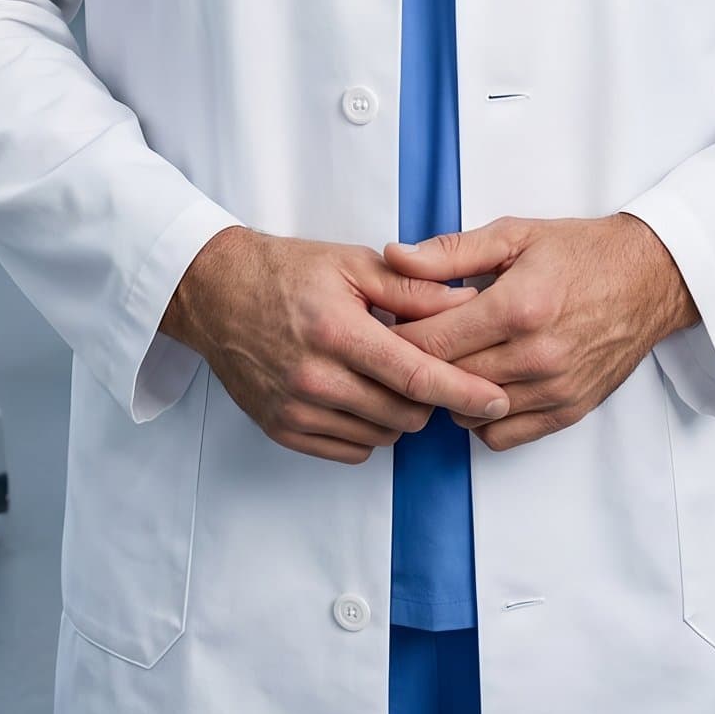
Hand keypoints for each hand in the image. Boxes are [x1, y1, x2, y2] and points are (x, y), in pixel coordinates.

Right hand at [161, 227, 513, 464]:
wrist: (217, 293)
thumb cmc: (287, 272)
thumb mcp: (352, 263)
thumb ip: (412, 287)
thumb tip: (467, 301)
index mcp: (338, 330)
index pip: (416, 375)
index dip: (463, 391)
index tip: (497, 399)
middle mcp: (316, 377)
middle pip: (404, 413)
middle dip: (431, 397)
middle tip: (428, 369)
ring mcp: (296, 408)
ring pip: (380, 436)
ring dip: (399, 414)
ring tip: (390, 377)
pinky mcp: (282, 429)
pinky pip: (348, 450)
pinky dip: (368, 431)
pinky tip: (362, 396)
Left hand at [383, 214, 696, 452]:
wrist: (648, 279)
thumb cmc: (580, 253)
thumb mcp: (514, 235)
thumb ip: (450, 251)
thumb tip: (394, 258)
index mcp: (518, 306)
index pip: (433, 342)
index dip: (400, 337)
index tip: (388, 328)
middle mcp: (536, 354)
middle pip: (447, 379)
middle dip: (418, 365)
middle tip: (409, 346)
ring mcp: (554, 388)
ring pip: (470, 412)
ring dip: (450, 392)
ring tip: (451, 362)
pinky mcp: (569, 410)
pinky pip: (502, 435)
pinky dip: (482, 416)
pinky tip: (483, 384)